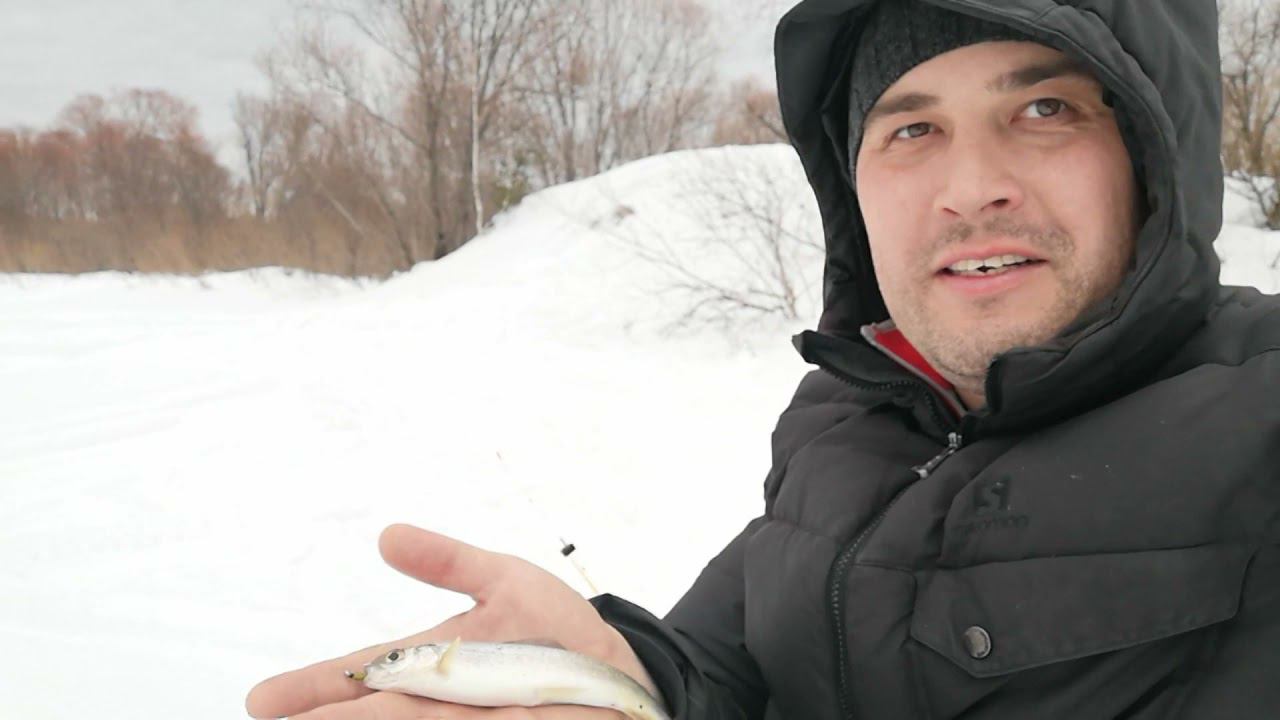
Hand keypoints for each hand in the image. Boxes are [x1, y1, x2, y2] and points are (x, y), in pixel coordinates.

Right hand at [244, 523, 661, 718]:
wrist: (620, 668)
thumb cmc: (558, 630)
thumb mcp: (504, 582)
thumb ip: (448, 561)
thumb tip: (387, 535)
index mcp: (432, 664)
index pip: (364, 677)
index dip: (315, 688)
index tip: (261, 699)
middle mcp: (442, 702)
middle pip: (375, 713)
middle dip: (326, 718)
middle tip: (272, 718)